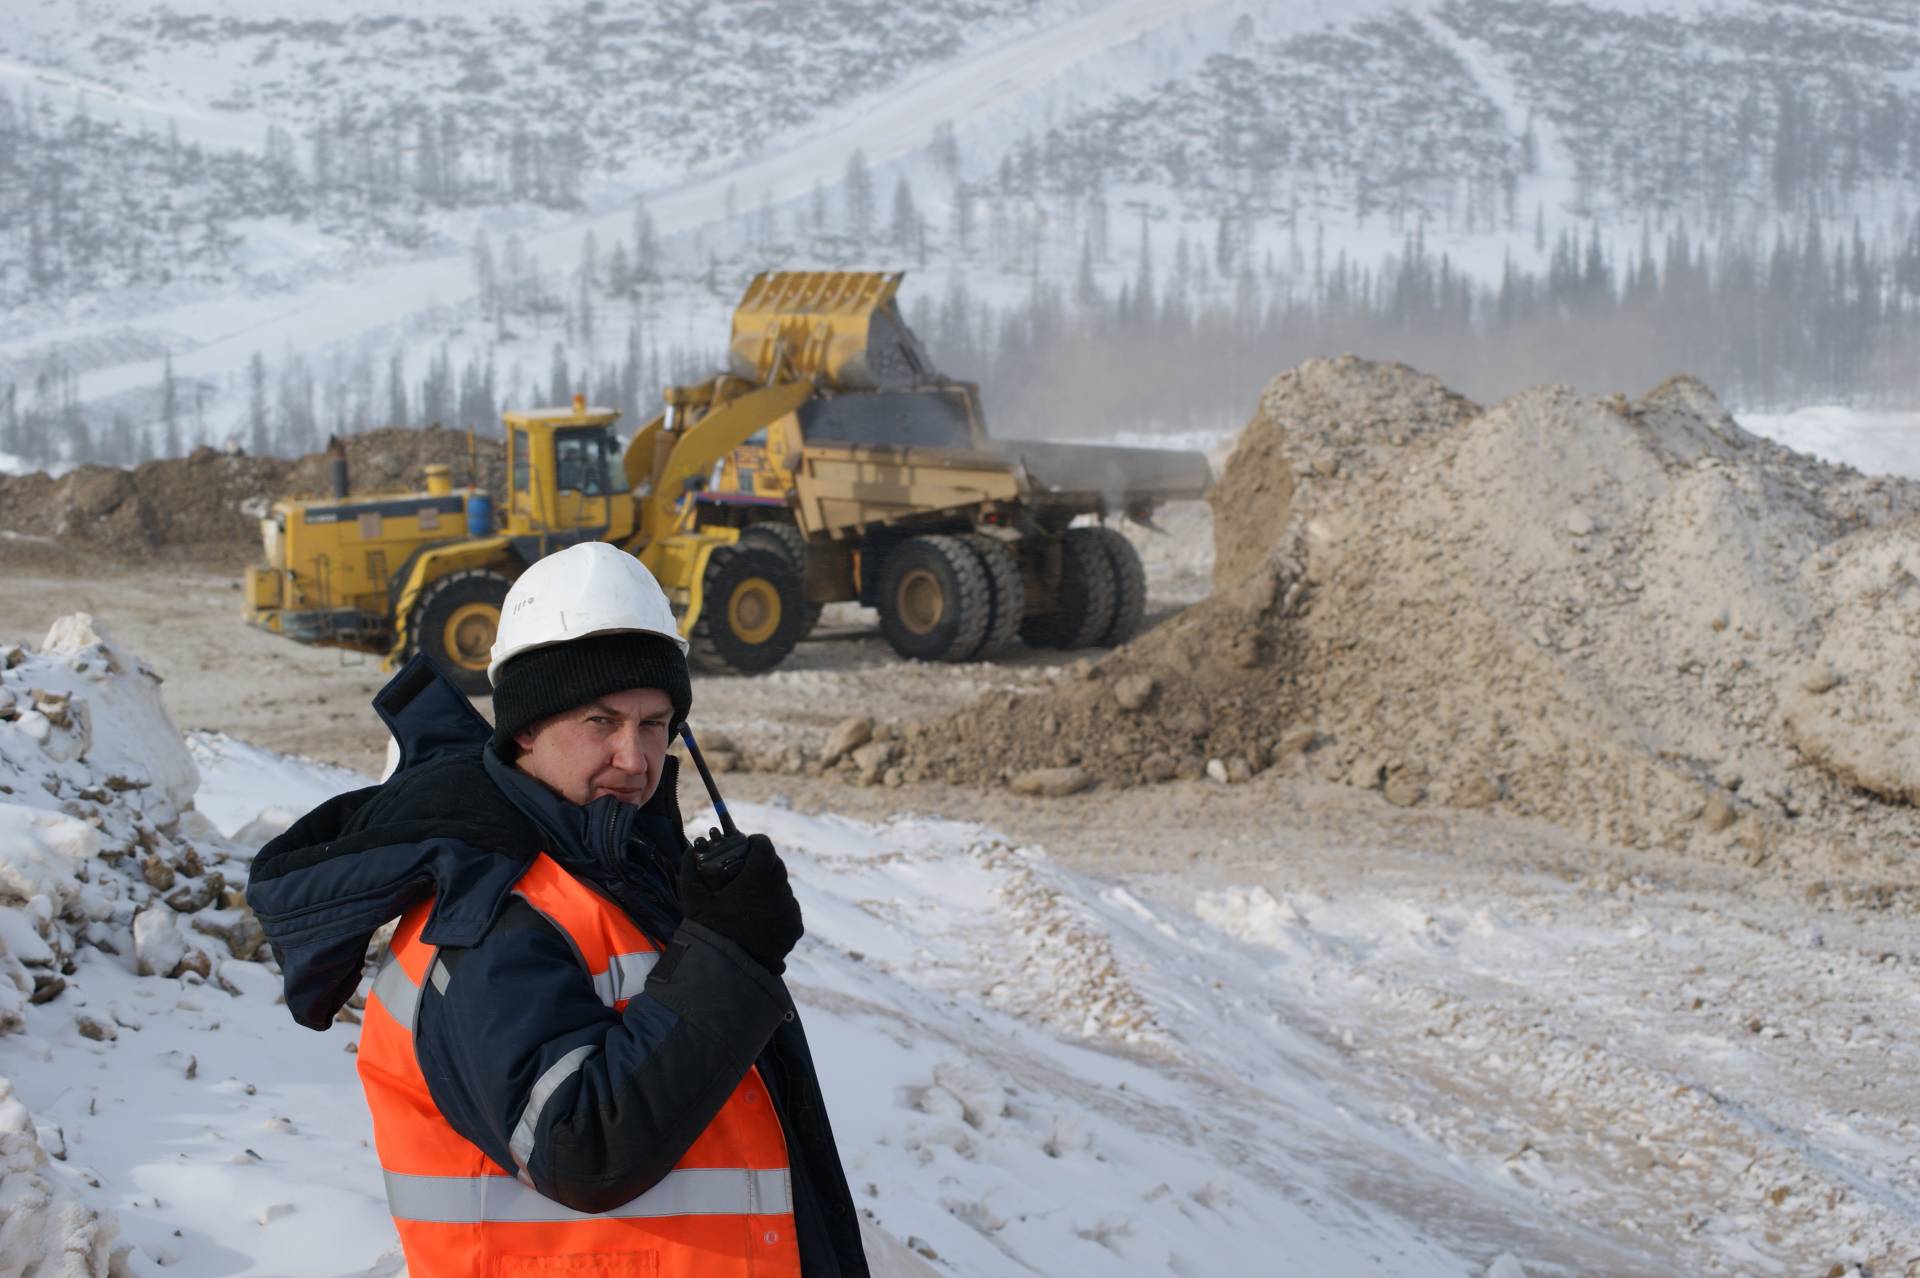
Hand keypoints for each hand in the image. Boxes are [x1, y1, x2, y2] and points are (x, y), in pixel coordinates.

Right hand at [676, 832, 802, 974]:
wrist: (728, 971)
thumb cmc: (708, 931)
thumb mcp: (693, 899)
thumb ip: (689, 870)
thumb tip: (689, 850)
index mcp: (758, 878)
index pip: (765, 846)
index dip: (756, 843)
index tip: (747, 846)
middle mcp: (780, 891)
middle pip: (776, 866)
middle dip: (763, 865)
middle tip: (747, 872)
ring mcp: (789, 910)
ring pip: (784, 889)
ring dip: (771, 888)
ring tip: (753, 899)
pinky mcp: (794, 929)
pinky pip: (789, 911)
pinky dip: (778, 910)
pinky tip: (763, 918)